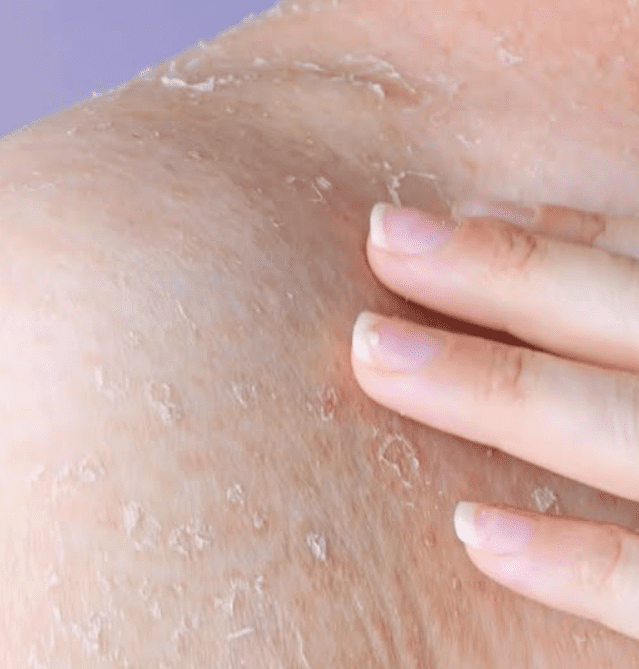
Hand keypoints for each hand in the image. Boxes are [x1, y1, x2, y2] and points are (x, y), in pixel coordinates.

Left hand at [351, 199, 638, 640]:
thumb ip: (624, 252)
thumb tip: (503, 213)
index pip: (629, 255)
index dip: (514, 240)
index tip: (407, 226)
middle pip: (618, 313)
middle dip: (491, 277)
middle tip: (377, 242)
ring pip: (623, 429)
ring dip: (491, 390)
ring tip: (375, 356)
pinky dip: (575, 563)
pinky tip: (471, 532)